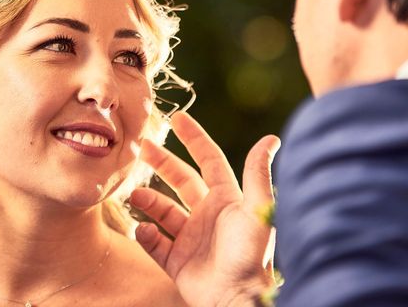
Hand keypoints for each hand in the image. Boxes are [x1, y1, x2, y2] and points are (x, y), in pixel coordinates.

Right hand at [130, 112, 279, 306]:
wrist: (237, 300)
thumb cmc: (251, 254)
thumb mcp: (257, 209)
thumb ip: (258, 173)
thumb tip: (272, 138)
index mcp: (226, 199)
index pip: (208, 160)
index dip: (194, 138)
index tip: (177, 118)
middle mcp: (208, 215)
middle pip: (180, 180)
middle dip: (161, 163)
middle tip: (140, 147)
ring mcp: (191, 238)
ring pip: (164, 211)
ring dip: (149, 200)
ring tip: (135, 194)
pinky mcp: (178, 262)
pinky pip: (155, 244)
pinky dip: (145, 236)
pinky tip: (141, 228)